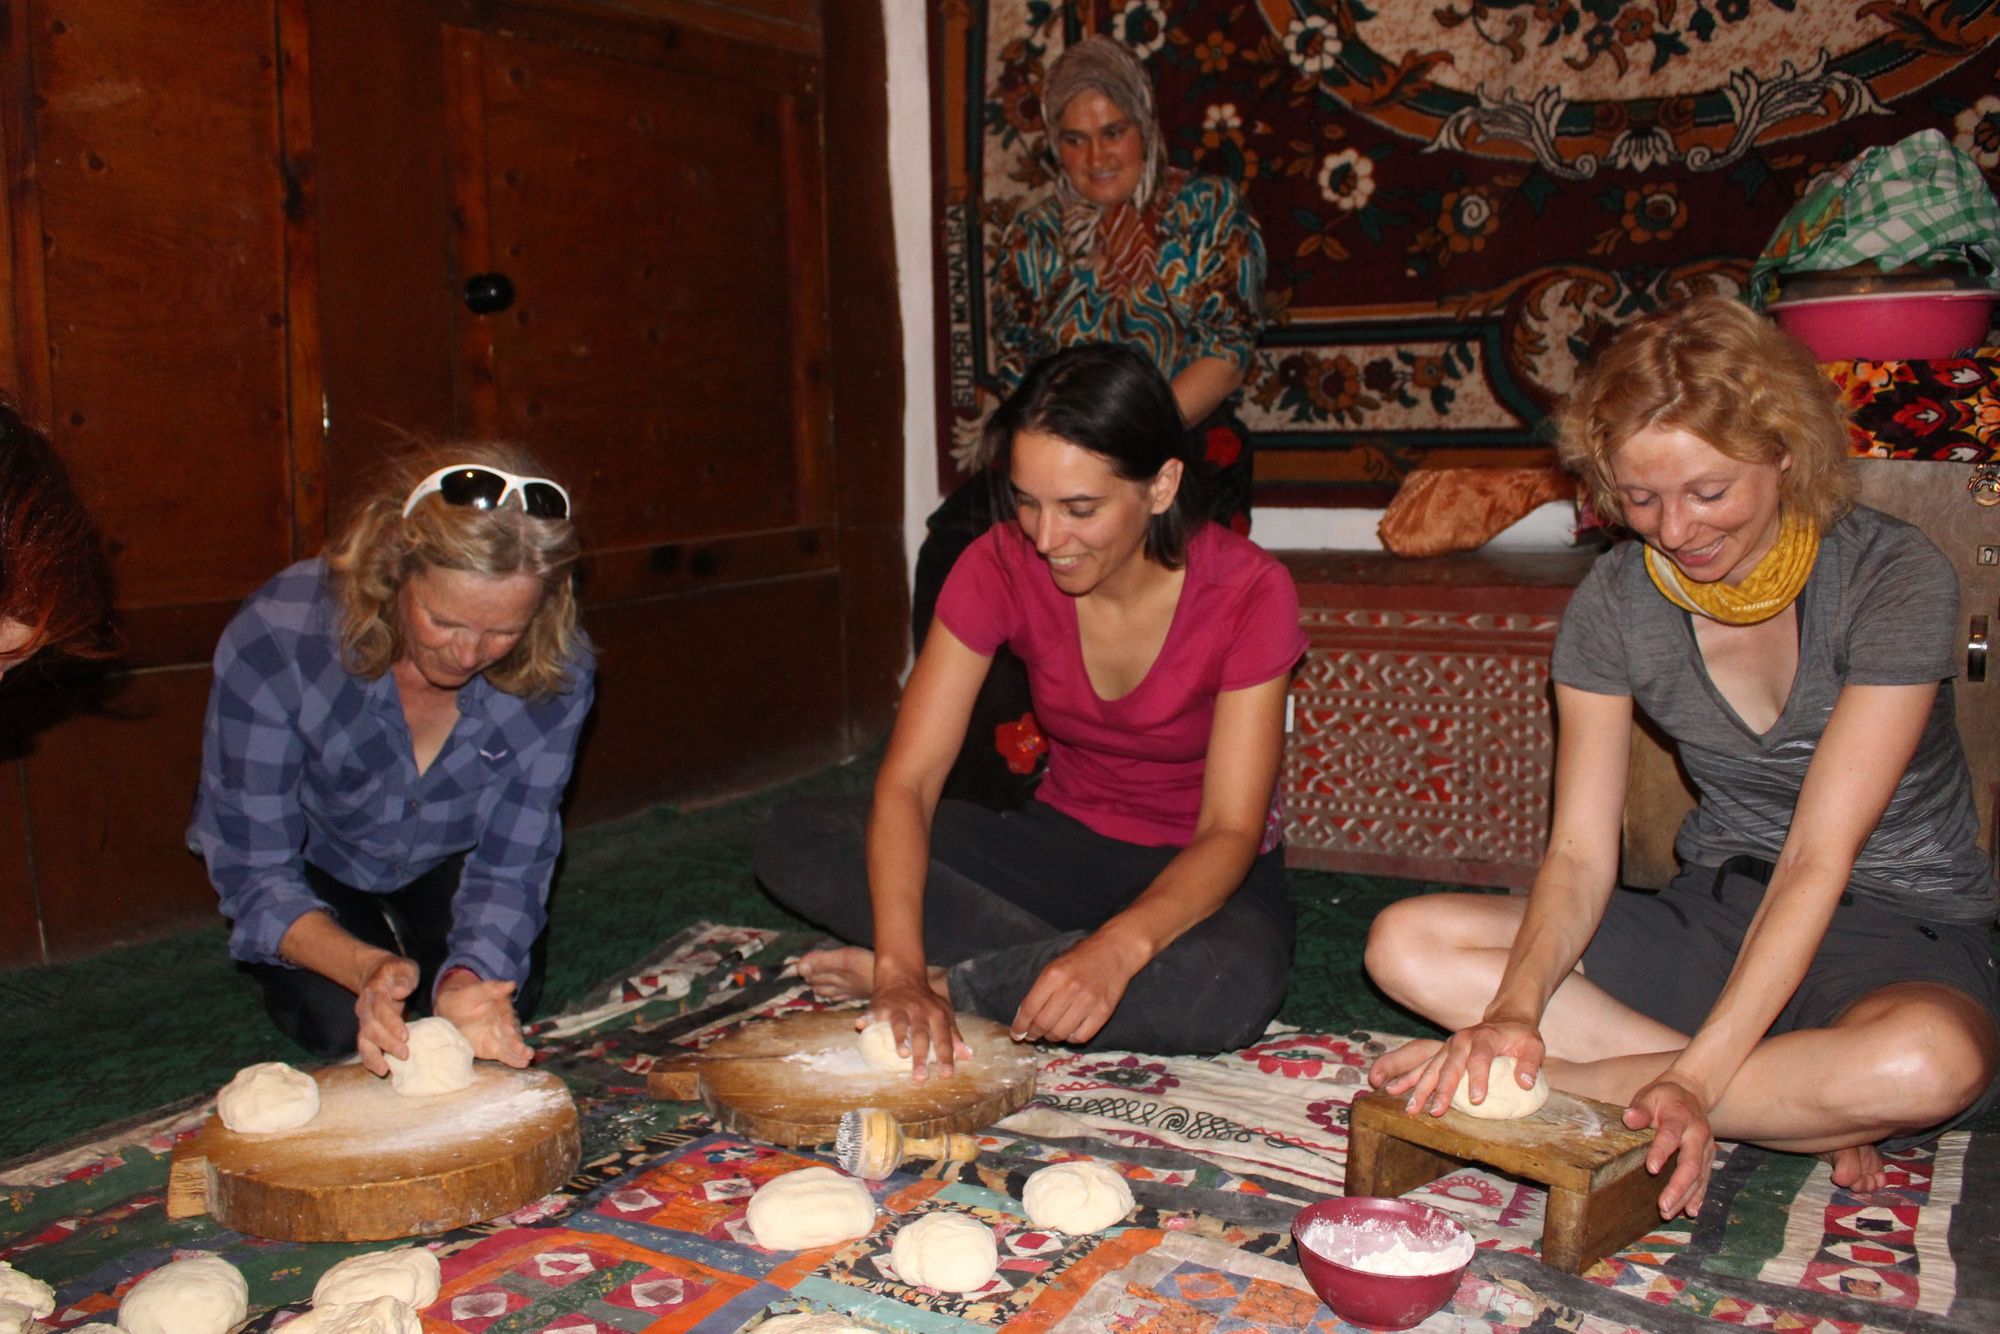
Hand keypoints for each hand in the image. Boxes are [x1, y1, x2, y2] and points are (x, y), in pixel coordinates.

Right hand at [354, 952, 419, 1076]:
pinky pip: (363, 1046)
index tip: (404, 1035)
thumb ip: (404, 978)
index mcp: (375, 991)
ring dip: (373, 1056)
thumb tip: (400, 991)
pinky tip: (379, 1069)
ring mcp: (363, 1020)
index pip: (380, 1008)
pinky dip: (369, 1059)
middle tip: (404, 1054)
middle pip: (371, 1027)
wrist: (375, 974)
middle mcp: (365, 1007)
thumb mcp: (404, 968)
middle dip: (386, 1043)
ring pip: (363, 1040)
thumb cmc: (396, 972)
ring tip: (384, 1070)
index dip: (391, 1022)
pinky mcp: (365, 1030)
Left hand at [435, 970, 532, 1067]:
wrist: (452, 1012)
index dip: (508, 1023)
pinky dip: (514, 1059)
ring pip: (512, 1045)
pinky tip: (523, 1064)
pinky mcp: (495, 1048)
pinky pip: (506, 1054)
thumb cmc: (464, 998)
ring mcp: (501, 1037)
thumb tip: (511, 984)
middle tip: (522, 1050)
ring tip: (528, 1058)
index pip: (506, 1016)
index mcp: (501, 1007)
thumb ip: (492, 988)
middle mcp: (505, 1023)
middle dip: (517, 1042)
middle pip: (512, 1033)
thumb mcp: (474, 991)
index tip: (509, 1030)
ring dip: (520, 1052)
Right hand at [866, 966, 968, 1081]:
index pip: (943, 1038)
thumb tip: (969, 1056)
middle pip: (921, 1035)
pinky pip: (872, 1013)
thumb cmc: (926, 1002)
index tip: (946, 1075)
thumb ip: (954, 1036)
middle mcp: (919, 1011)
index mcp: (936, 1015)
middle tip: (920, 1077)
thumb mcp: (944, 1015)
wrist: (903, 976)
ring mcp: (899, 1008)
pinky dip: (866, 1018)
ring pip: (900, 1024)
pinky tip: (861, 1025)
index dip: (945, 1056)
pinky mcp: (880, 1005)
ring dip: (900, 1038)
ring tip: (902, 1054)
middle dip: (921, 1056)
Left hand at [1010, 929, 1146, 1047]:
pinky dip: (1071, 1038)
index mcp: (1053, 975)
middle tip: (1032, 1035)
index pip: (1030, 1009)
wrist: (1115, 950)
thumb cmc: (1081, 958)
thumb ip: (1040, 989)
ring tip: (1050, 1033)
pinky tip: (1069, 1030)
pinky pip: (1081, 1037)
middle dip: (1033, 1034)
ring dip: (1051, 1037)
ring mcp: (1088, 1002)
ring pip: (1061, 1034)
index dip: (1020, 1026)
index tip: (1016, 1034)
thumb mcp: (1054, 966)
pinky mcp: (1104, 1012)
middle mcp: (1070, 989)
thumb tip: (1025, 1017)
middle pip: (1043, 1024)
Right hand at [1369, 1021, 1544, 1119]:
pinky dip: (1409, 1079)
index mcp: (1484, 1037)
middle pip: (1449, 1066)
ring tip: (1411, 1108)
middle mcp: (1462, 1040)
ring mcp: (1448, 1046)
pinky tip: (1394, 1091)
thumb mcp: (1533, 1046)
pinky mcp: (1441, 1053)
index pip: (1480, 1058)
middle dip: (1441, 1089)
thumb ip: (1531, 1063)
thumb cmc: (1520, 1037)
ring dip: (1420, 1088)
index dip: (1478, 1077)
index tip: (1476, 1099)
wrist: (1505, 1019)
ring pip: (1431, 1068)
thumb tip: (1526, 1083)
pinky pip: (1422, 1067)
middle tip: (1436, 1111)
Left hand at [1622, 1072, 1715, 1218]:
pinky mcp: (1708, 1158)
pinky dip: (1698, 1196)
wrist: (1691, 1093)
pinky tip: (1691, 1212)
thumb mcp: (1649, 1096)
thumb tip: (1629, 1119)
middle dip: (1677, 1186)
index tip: (1650, 1169)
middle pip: (1690, 1163)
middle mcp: (1698, 1135)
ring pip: (1699, 1177)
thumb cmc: (1664, 1097)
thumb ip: (1640, 1109)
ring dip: (1685, 1197)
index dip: (1661, 1152)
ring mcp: (1706, 1148)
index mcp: (1681, 1118)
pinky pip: (1705, 1180)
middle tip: (1663, 1206)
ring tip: (1669, 1214)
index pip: (1670, 1137)